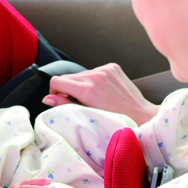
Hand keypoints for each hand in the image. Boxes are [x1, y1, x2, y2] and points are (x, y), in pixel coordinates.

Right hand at [43, 63, 159, 125]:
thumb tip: (47, 99)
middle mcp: (96, 75)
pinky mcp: (112, 67)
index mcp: (88, 89)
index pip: (57, 81)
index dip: (54, 91)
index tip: (60, 100)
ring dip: (81, 84)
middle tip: (78, 102)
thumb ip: (64, 104)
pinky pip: (93, 71)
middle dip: (68, 89)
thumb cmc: (116, 120)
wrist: (141, 115)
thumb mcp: (86, 115)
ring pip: (80, 74)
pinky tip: (102, 91)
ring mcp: (105, 69)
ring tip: (92, 98)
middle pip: (67, 77)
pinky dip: (93, 80)